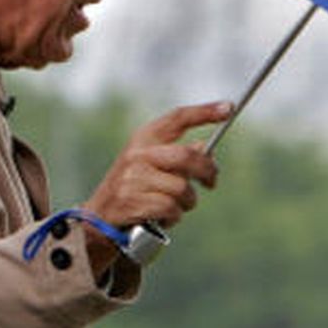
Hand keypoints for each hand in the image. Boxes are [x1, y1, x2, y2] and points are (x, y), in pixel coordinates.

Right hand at [79, 101, 232, 268]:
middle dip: (207, 172)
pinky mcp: (132, 201)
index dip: (205, 112)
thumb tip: (205, 150)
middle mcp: (138, 154)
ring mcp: (133, 177)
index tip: (229, 108)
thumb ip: (176, 156)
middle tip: (211, 183)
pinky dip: (174, 217)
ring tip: (175, 207)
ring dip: (187, 202)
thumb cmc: (132, 189)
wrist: (98, 219)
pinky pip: (171, 209)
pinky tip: (163, 218)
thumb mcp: (150, 165)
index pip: (177, 118)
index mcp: (143, 138)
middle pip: (188, 156)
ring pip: (182, 188)